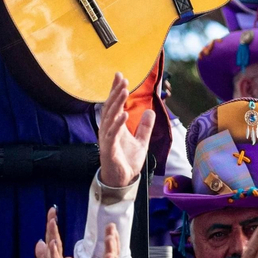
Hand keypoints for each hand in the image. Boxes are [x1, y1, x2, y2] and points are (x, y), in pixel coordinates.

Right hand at [98, 72, 151, 189]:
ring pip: (110, 118)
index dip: (116, 90)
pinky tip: (124, 113)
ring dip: (117, 103)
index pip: (114, 105)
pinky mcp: (109, 149)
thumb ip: (145, 127)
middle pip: (110, 107)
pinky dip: (118, 123)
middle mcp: (108, 130)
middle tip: (122, 79)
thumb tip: (150, 111)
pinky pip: (112, 134)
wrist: (122, 180)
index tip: (120, 76)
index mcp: (114, 126)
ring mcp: (107, 139)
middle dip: (116, 92)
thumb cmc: (127, 161)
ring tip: (124, 91)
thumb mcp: (141, 142)